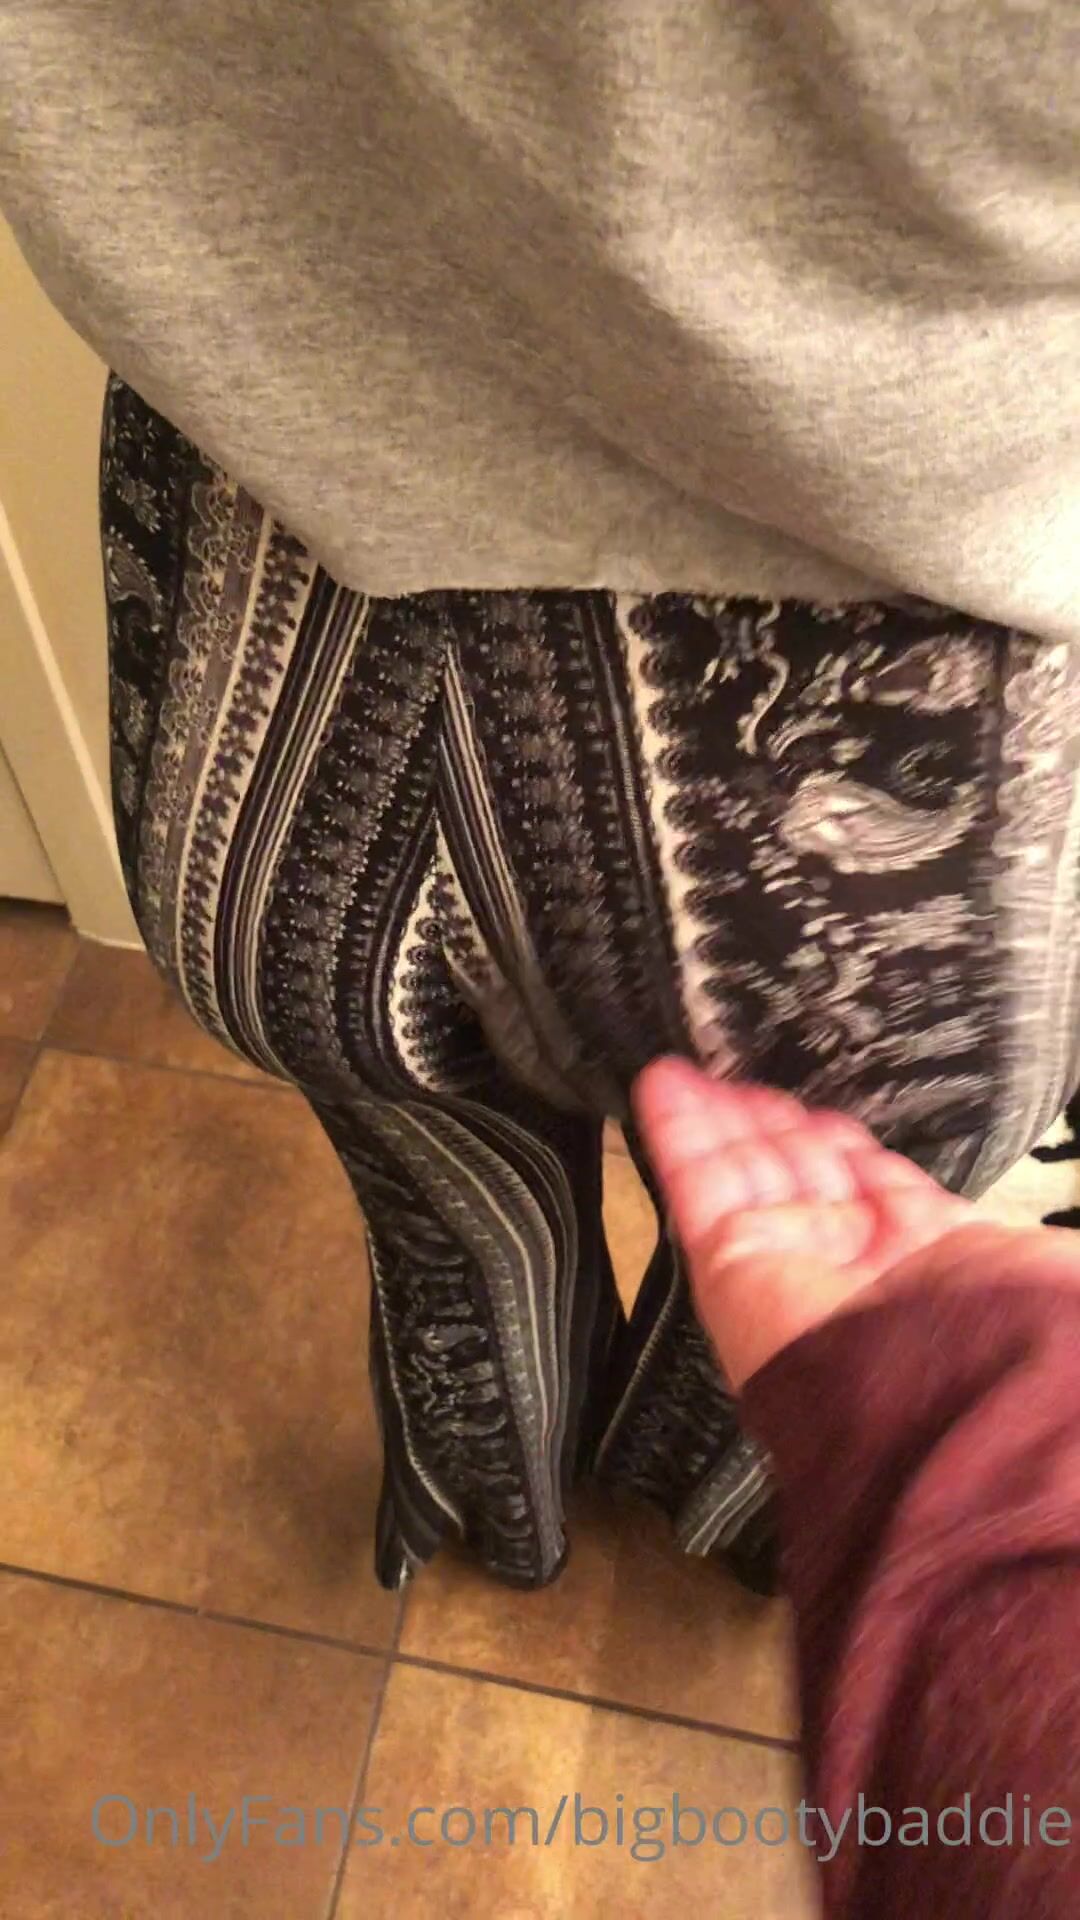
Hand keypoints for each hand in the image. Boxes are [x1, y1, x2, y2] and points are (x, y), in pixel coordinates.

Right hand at [632, 1057, 1074, 1389]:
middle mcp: (844, 1264)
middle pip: (794, 1172)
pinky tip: (664, 1086)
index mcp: (915, 1260)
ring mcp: (783, 1261)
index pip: (864, 1184)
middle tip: (738, 1082)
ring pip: (740, 1172)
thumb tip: (954, 1198)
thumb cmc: (989, 1335)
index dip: (836, 1141)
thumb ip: (969, 1217)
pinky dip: (676, 1132)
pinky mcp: (729, 1261)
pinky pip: (695, 1185)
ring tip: (691, 1070)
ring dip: (715, 1117)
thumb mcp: (1008, 1249)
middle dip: (768, 1124)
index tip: (817, 1113)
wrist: (938, 1399)